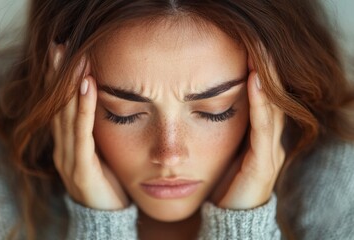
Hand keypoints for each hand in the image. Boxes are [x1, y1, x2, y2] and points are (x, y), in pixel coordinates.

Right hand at [51, 60, 128, 209]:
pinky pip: (81, 133)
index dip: (58, 79)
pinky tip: (86, 85)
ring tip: (73, 56)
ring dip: (69, 84)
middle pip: (57, 105)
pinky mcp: (80, 168)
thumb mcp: (100, 151)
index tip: (61, 52)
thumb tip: (102, 102)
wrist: (108, 217)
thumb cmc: (108, 181)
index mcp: (66, 144)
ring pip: (66, 115)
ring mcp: (68, 158)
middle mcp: (62, 148)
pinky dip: (82, 107)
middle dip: (57, 75)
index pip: (59, 106)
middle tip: (59, 45)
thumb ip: (94, 131)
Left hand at [211, 58, 285, 209]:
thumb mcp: (220, 150)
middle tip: (257, 44)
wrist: (228, 217)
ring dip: (265, 80)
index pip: (262, 100)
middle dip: (265, 71)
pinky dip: (261, 104)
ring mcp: (268, 153)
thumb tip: (197, 104)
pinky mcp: (262, 165)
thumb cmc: (221, 182)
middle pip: (271, 99)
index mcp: (258, 138)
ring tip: (259, 55)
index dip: (259, 75)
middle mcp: (268, 142)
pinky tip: (256, 82)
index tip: (248, 50)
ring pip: (271, 108)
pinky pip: (263, 128)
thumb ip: (219, 130)